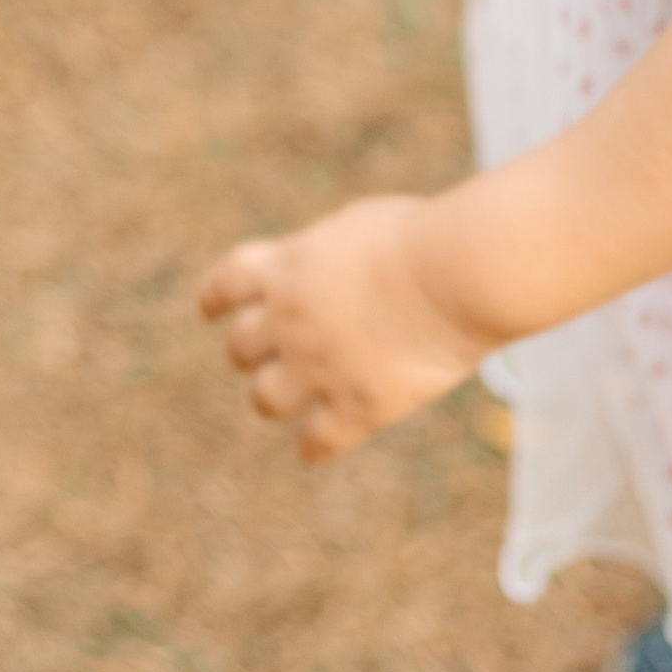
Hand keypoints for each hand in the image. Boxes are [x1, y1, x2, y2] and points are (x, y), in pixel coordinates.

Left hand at [199, 193, 491, 463]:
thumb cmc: (427, 236)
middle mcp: (290, 320)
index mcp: (289, 267)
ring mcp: (319, 368)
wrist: (461, 271)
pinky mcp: (356, 408)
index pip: (226, 284)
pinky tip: (321, 443)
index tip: (211, 310)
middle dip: (254, 348)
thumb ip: (328, 255)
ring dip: (275, 394)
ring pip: (265, 398)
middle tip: (275, 351)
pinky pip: (316, 443)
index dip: (215, 298)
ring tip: (294, 394)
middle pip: (240, 346)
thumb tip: (324, 276)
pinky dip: (315, 444)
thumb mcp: (360, 227)